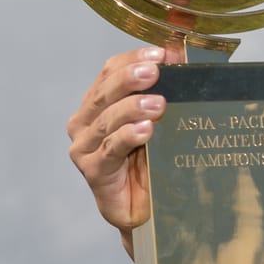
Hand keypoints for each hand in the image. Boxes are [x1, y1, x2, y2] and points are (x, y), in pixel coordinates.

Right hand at [65, 41, 184, 240]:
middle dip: (130, 79)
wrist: (145, 209)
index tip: (159, 53)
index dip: (132, 59)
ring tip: (157, 104)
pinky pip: (110, 149)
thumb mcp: (159, 123)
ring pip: (107, 120)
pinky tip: (145, 130)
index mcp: (98, 104)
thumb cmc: (150, 163)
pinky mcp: (93, 170)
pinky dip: (127, 137)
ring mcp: (85, 147)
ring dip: (132, 108)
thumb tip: (178, 56)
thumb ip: (163, 92)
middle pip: (105, 93)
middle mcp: (85, 122)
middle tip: (154, 71)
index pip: (109, 73)